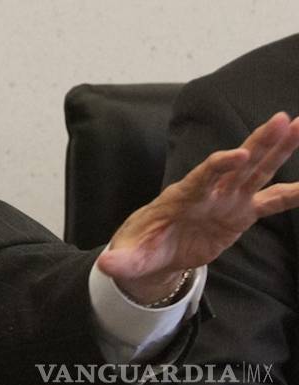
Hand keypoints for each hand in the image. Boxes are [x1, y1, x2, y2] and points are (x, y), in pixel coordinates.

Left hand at [100, 112, 298, 303]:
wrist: (153, 250)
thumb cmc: (141, 247)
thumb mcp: (130, 257)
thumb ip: (122, 260)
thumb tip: (104, 266)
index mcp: (182, 197)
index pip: (203, 177)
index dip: (220, 165)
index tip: (240, 154)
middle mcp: (208, 192)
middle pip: (236, 165)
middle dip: (258, 142)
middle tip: (280, 119)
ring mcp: (226, 201)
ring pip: (256, 172)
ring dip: (278, 150)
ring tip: (298, 125)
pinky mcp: (239, 214)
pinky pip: (269, 203)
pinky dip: (290, 195)